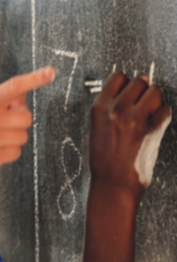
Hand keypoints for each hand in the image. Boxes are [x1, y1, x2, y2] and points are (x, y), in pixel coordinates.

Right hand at [0, 65, 55, 182]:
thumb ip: (4, 101)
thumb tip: (23, 95)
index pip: (14, 88)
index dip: (34, 79)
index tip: (50, 72)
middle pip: (26, 118)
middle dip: (19, 123)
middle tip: (4, 127)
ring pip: (23, 137)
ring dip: (13, 140)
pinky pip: (16, 152)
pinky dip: (8, 153)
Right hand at [89, 72, 170, 192]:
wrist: (113, 184)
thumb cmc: (104, 160)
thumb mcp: (97, 128)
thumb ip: (111, 108)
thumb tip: (134, 87)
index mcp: (100, 108)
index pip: (118, 77)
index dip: (127, 83)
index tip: (130, 91)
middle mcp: (117, 110)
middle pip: (139, 82)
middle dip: (143, 91)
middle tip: (141, 105)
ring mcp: (135, 119)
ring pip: (155, 92)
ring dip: (155, 101)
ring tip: (149, 114)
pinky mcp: (152, 130)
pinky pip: (165, 110)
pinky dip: (163, 115)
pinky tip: (155, 125)